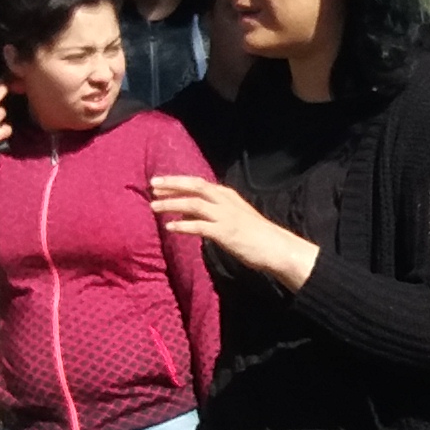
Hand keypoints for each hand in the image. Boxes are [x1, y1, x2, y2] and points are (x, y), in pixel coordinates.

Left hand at [150, 170, 318, 286]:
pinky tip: (170, 227)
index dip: (177, 182)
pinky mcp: (225, 232)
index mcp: (227, 195)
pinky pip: (199, 226)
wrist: (277, 248)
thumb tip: (193, 214)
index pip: (198, 183)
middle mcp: (225, 201)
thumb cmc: (256, 235)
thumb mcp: (236, 216)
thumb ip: (216, 212)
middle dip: (172, 185)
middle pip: (194, 187)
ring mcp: (225, 216)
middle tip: (152, 185)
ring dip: (172, 204)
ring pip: (193, 204)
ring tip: (153, 207)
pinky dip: (183, 225)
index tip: (159, 183)